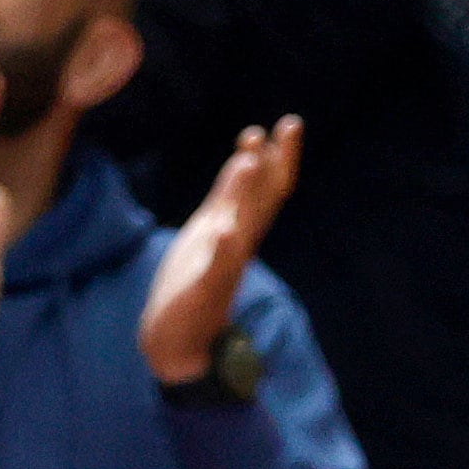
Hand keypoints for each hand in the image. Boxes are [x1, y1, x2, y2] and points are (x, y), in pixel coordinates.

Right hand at [141, 119, 306, 385]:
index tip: (289, 129)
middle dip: (275, 157)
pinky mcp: (203, 244)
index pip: (269, 194)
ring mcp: (220, 238)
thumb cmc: (189, 320)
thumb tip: (228, 228)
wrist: (178, 345)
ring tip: (255, 136)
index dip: (281, 162)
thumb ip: (216, 258)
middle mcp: (236, 235)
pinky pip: (221, 207)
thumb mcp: (203, 289)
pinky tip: (234, 170)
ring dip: (252, 165)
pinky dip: (229, 186)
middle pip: (264, 190)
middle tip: (289, 123)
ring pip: (244, 196)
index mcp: (241, 240)